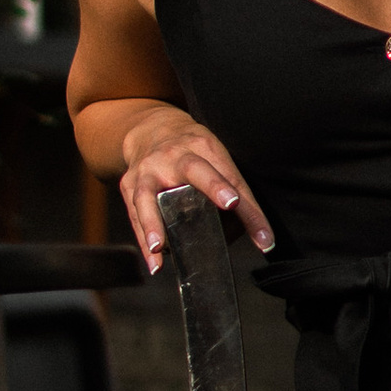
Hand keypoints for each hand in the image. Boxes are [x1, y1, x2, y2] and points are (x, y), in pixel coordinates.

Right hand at [118, 113, 273, 272]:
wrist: (150, 130)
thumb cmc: (191, 151)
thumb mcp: (217, 160)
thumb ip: (237, 195)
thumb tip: (261, 238)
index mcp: (204, 147)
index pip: (229, 175)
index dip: (239, 195)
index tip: (242, 210)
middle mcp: (175, 155)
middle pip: (195, 170)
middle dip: (212, 187)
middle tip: (228, 206)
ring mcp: (148, 170)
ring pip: (148, 195)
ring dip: (153, 222)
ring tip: (159, 246)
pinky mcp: (129, 184)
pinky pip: (135, 215)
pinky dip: (143, 239)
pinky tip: (154, 261)